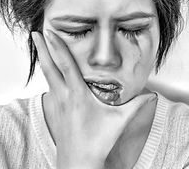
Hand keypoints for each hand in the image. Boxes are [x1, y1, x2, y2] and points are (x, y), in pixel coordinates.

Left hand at [32, 30, 154, 168]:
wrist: (78, 162)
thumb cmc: (97, 142)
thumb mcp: (119, 120)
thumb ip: (136, 105)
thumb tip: (151, 95)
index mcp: (78, 95)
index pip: (65, 66)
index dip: (57, 48)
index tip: (49, 34)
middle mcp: (63, 96)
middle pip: (49, 67)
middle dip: (41, 49)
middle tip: (36, 33)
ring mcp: (57, 104)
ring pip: (47, 77)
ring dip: (43, 60)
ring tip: (40, 47)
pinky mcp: (55, 110)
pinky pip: (49, 87)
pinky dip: (47, 75)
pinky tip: (49, 73)